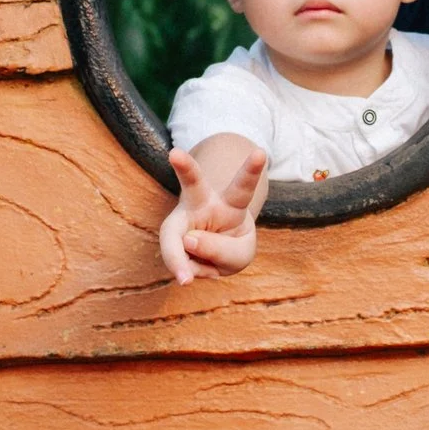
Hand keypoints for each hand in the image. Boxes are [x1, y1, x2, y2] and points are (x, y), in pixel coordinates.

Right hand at [159, 145, 268, 283]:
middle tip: (174, 153)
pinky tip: (195, 268)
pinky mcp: (168, 238)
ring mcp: (180, 221)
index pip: (243, 186)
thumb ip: (221, 250)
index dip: (251, 170)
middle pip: (193, 183)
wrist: (207, 253)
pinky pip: (179, 263)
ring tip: (189, 277)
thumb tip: (187, 241)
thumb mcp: (239, 255)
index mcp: (232, 203)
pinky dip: (191, 272)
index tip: (260, 152)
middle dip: (184, 167)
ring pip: (171, 233)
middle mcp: (202, 203)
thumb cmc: (229, 247)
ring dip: (176, 257)